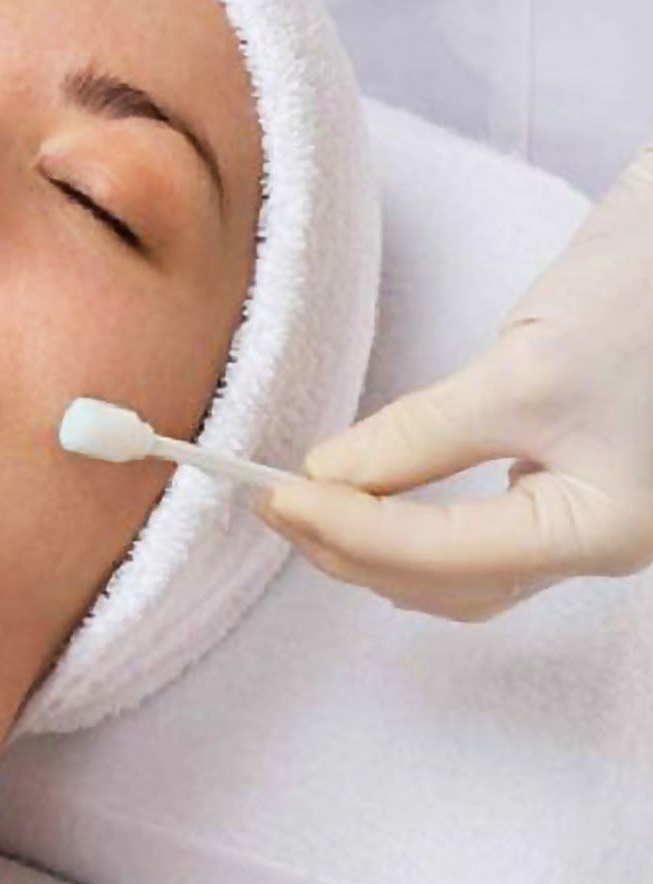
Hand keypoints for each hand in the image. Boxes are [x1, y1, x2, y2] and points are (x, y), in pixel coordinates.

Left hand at [253, 137, 652, 621]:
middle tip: (268, 502)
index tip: (274, 492)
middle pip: (447, 582)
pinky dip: (408, 533)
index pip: (444, 556)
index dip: (348, 529)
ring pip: (458, 575)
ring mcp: (585, 521)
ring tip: (300, 506)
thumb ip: (420, 435)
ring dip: (373, 549)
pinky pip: (475, 541)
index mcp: (602, 531)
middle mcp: (597, 546)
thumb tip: (324, 477)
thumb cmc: (646, 300)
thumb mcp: (522, 371)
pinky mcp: (567, 487)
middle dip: (351, 549)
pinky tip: (364, 507)